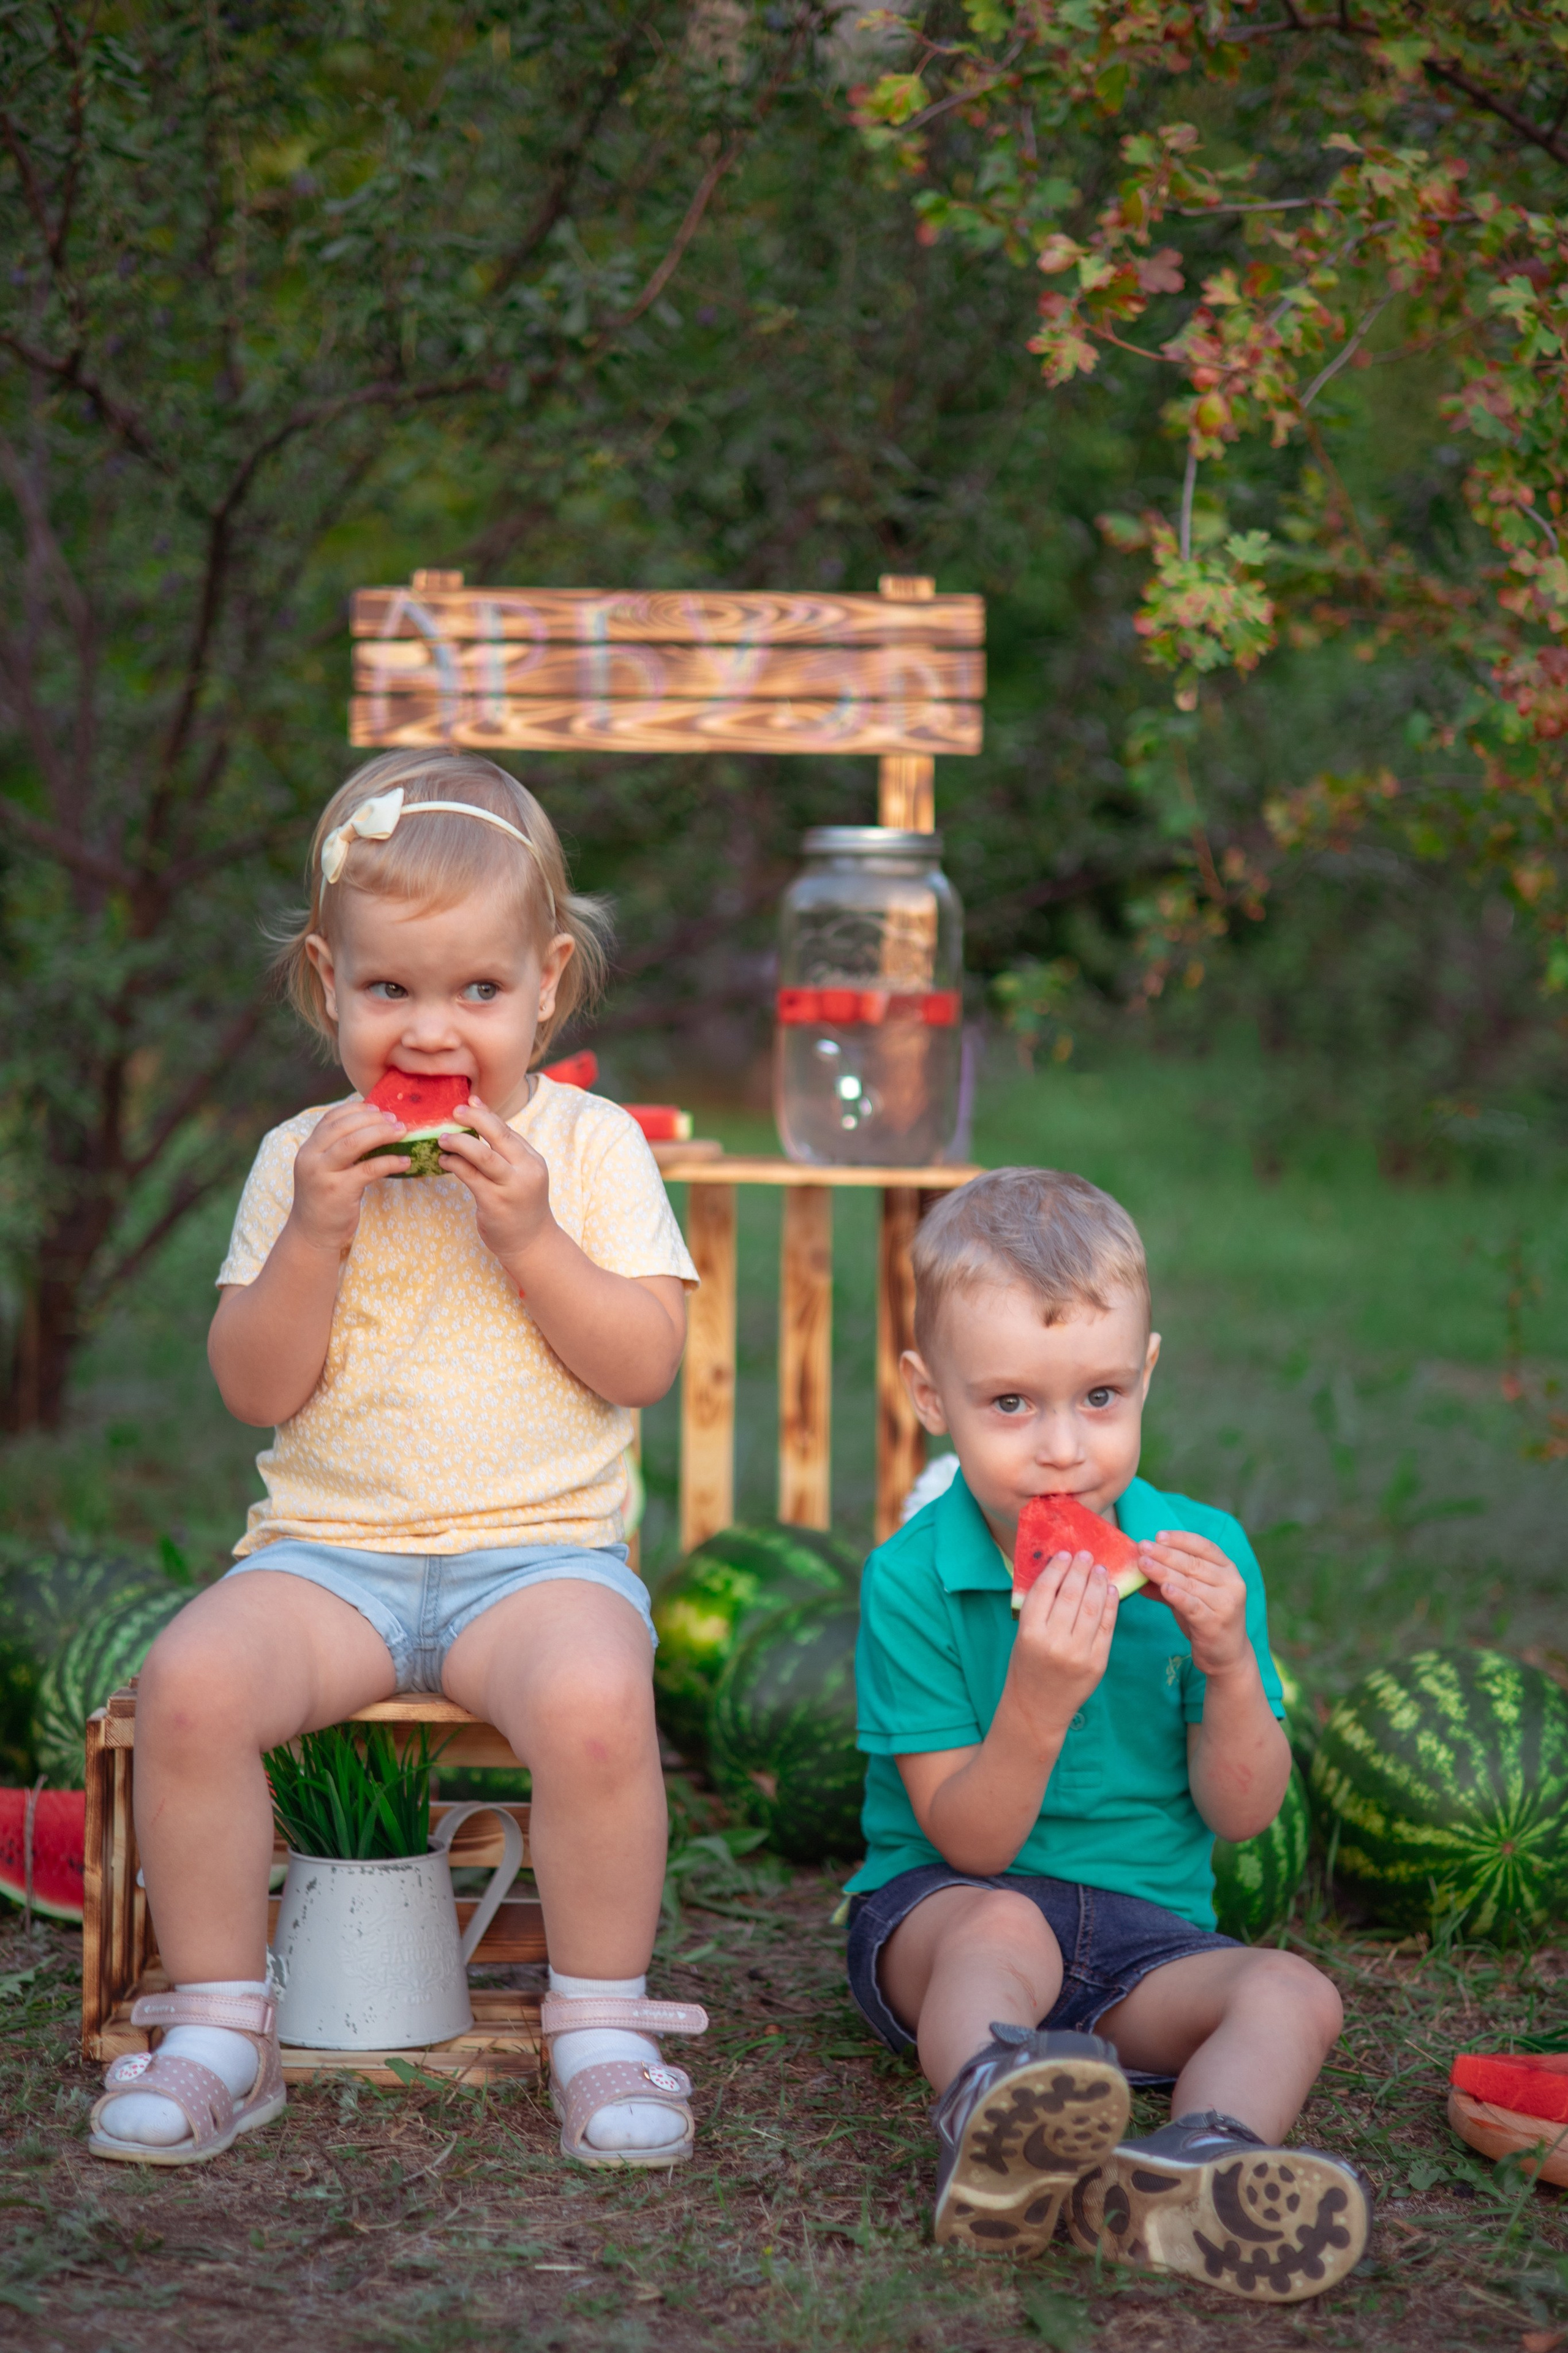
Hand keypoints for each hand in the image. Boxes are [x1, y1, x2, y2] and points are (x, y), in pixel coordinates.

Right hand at [286, 1100, 409, 1253]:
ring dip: (382, 1134)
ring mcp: (323, 1174)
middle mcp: (311, 1158)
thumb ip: (338, 1149)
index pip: (331, 1118)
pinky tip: (405, 1161)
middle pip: (344, 1127)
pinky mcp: (339, 1191)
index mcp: (308, 1148)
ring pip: (354, 1143)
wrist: (312, 1234)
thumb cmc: (325, 1198)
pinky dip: (389, 1162)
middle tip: (396, 1120)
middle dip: (373, 1120)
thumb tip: (374, 1126)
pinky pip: (369, 1170)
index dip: (356, 1110)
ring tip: (403, 1132)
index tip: (378, 1108)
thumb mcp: (325, 1169)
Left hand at [435, 1094, 553, 1267]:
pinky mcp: (494, 1203)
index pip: (507, 1130)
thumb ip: (505, 1152)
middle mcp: (526, 1171)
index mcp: (533, 1160)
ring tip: (442, 1138)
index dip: (486, 1113)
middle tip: (453, 1111)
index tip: (468, 1100)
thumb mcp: (521, 1175)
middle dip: (475, 1119)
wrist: (531, 1243)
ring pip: (482, 1155)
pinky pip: (470, 1177)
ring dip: (459, 1142)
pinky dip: (454, 1165)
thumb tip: (478, 1118)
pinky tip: (444, 1161)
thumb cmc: (520, 1205)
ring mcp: (510, 1187)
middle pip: (499, 1135)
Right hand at [1007, 1549, 1117, 1750]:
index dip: (1058, 1568)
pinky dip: (1110, 1605)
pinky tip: (1110, 1591)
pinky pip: (1107, 1627)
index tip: (1065, 1554)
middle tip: (1086, 1555)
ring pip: (1093, 1607)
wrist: (1037, 1708)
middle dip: (1081, 1570)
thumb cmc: (1026, 1666)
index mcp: (1030, 1632)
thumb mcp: (1023, 1636)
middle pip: (1072, 1594)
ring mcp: (1078, 1653)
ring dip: (1098, 1583)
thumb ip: (1040, 1608)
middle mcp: (1054, 1642)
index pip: (1046, 1590)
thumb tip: (1061, 1573)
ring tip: (1100, 1569)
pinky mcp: (1097, 1663)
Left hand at [1136, 1532, 1249, 1677]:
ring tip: (1142, 1563)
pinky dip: (1177, 1596)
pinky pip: (1193, 1605)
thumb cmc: (1206, 1619)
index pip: (1204, 1547)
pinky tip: (1163, 1588)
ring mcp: (1225, 1603)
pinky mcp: (1215, 1622)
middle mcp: (1231, 1583)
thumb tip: (1138, 1566)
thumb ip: (1168, 1581)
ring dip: (1163, 1572)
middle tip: (1142, 1547)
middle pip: (1193, 1563)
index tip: (1158, 1535)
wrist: (1226, 1655)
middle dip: (1165, 1554)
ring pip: (1189, 1583)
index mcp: (1228, 1570)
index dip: (1181, 1539)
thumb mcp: (1190, 1595)